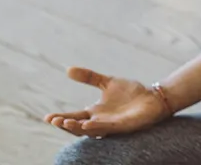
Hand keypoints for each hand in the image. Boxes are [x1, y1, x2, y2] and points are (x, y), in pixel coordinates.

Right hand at [44, 67, 171, 137]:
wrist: (153, 97)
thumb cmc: (131, 93)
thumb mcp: (107, 82)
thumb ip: (89, 77)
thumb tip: (68, 70)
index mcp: (95, 112)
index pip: (74, 117)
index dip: (61, 118)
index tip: (47, 117)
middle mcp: (100, 121)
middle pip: (78, 127)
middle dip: (65, 125)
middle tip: (54, 120)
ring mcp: (111, 125)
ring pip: (90, 130)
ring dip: (77, 128)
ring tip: (66, 122)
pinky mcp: (122, 126)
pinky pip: (107, 129)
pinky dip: (96, 127)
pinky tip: (87, 124)